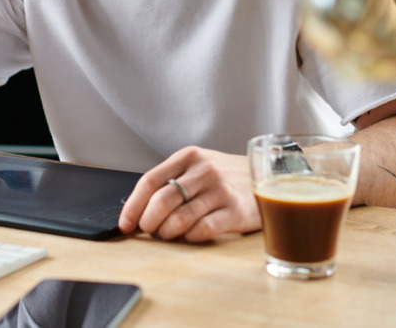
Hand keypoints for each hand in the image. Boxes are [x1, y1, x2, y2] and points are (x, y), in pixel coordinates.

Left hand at [118, 146, 261, 242]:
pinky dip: (190, 238)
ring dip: (167, 233)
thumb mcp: (199, 165)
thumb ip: (173, 180)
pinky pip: (202, 230)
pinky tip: (191, 235)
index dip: (133, 206)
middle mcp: (204, 171)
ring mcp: (221, 190)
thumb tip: (139, 210)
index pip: (150, 181)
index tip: (126, 224)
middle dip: (149, 223)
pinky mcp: (236, 211)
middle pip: (162, 202)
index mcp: (189, 157)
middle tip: (150, 231)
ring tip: (170, 234)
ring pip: (179, 219)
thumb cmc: (226, 176)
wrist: (269, 177)